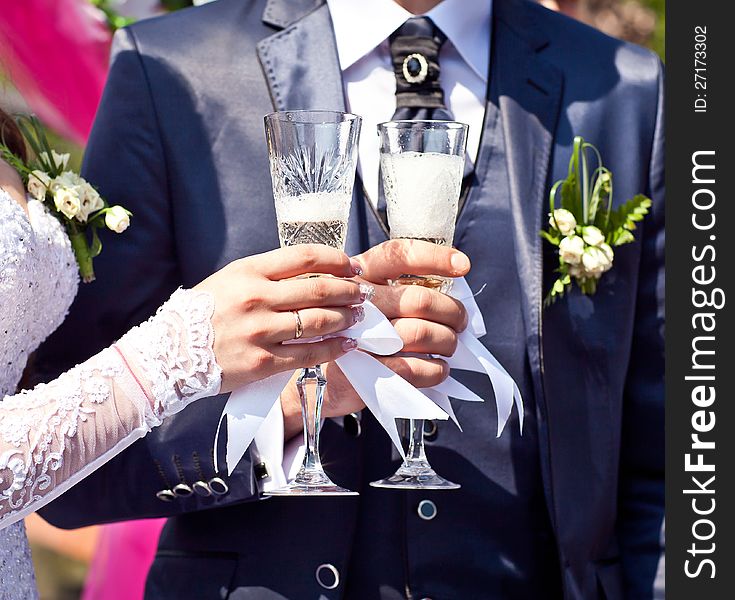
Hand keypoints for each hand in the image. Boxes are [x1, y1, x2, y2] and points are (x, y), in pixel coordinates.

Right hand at [195, 245, 369, 392]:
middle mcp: (256, 298)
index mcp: (249, 271)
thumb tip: (314, 274)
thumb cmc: (203, 313)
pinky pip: (309, 353)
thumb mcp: (230, 279)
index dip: (337, 260)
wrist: (169, 352)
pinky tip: (347, 343)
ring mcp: (260, 331)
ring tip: (358, 316)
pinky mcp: (263, 361)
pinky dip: (334, 348)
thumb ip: (268, 275)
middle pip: (319, 289)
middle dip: (349, 290)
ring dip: (346, 317)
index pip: (305, 257)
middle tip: (363, 292)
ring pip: (318, 321)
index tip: (353, 265)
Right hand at [280, 239, 469, 439]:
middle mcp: (355, 300)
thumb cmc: (352, 333)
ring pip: (421, 333)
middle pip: (419, 298)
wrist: (315, 379)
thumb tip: (450, 293)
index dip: (434, 257)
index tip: (462, 265)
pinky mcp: (365, 370)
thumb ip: (399, 290)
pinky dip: (436, 369)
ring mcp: (359, 335)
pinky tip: (438, 368)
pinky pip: (415, 368)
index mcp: (359, 274)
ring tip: (450, 345)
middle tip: (460, 322)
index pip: (398, 255)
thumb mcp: (366, 300)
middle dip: (452, 311)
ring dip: (447, 341)